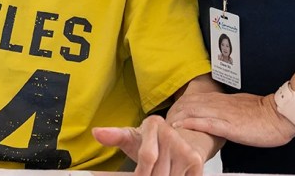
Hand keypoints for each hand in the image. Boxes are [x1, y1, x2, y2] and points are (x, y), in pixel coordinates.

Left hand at [93, 115, 211, 175]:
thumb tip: (96, 132)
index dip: (140, 173)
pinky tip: (170, 173)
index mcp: (153, 124)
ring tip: (159, 171)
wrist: (181, 141)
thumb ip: (115, 136)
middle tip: (148, 173)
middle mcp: (171, 134)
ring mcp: (186, 148)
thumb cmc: (153, 142)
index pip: (147, 156)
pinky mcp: (197, 162)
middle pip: (157, 173)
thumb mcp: (133, 138)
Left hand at [168, 91, 294, 147]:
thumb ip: (229, 108)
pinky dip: (193, 124)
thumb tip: (219, 112)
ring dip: (179, 117)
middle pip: (191, 103)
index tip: (172, 112)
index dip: (182, 104)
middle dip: (176, 111)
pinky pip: (208, 123)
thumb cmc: (266, 113)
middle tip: (164, 120)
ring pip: (195, 111)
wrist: (282, 115)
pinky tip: (183, 127)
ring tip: (167, 124)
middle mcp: (221, 104)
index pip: (196, 99)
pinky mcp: (231, 127)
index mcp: (224, 100)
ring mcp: (225, 115)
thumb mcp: (243, 106)